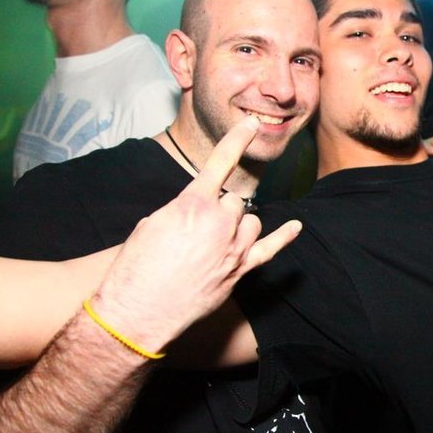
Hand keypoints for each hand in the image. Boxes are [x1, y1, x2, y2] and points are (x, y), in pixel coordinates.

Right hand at [92, 116, 301, 350]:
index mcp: (192, 204)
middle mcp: (219, 223)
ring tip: (212, 242)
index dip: (237, 139)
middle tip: (196, 230)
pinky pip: (269, 249)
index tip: (250, 122)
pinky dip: (284, 237)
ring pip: (250, 222)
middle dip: (219, 209)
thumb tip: (198, 208)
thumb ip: (182, 209)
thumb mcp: (151, 224)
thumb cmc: (136, 267)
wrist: (138, 310)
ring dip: (237, 226)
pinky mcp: (239, 272)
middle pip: (234, 200)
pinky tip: (296, 227)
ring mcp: (233, 248)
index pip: (221, 162)